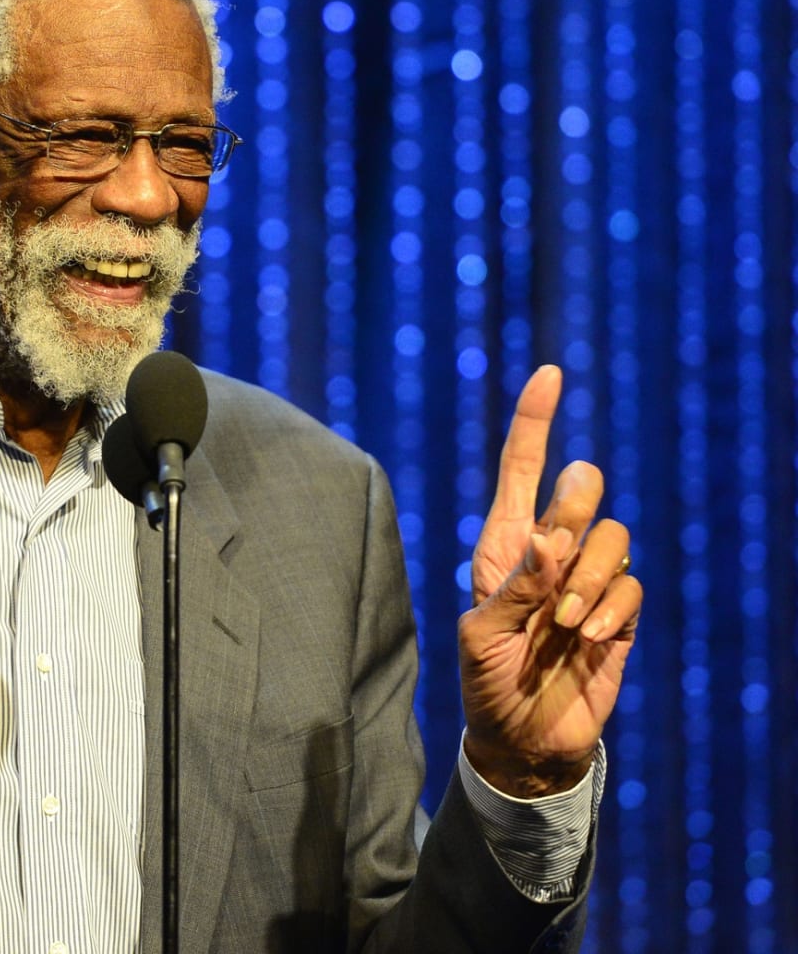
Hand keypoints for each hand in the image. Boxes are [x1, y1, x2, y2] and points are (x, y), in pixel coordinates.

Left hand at [458, 365, 641, 796]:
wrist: (523, 741)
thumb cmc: (487, 683)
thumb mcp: (482, 637)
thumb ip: (515, 589)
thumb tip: (549, 541)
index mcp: (502, 546)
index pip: (521, 471)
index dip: (534, 422)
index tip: (550, 373)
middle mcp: (548, 555)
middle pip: (578, 493)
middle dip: (575, 509)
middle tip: (556, 553)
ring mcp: (586, 583)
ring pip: (613, 539)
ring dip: (591, 579)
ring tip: (566, 625)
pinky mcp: (619, 616)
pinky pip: (632, 588)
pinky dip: (612, 612)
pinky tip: (590, 641)